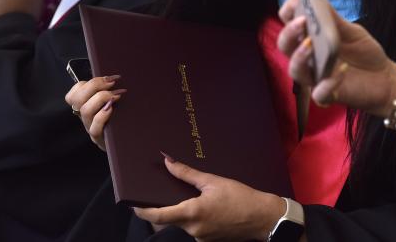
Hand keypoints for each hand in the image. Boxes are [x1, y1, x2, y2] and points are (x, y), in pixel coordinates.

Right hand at [64, 75, 125, 150]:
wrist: (126, 142)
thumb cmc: (119, 118)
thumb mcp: (112, 102)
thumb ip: (108, 91)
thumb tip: (113, 77)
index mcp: (85, 106)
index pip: (74, 93)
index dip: (88, 83)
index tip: (108, 78)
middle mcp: (84, 117)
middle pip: (78, 99)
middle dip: (94, 85)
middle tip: (113, 83)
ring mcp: (90, 128)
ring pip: (85, 111)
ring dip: (101, 98)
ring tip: (117, 95)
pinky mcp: (98, 138)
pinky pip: (94, 128)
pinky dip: (102, 116)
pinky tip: (112, 109)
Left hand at [134, 157, 285, 241]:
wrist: (263, 217)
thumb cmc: (241, 197)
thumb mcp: (213, 181)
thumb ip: (187, 173)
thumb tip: (168, 162)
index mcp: (192, 213)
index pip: (158, 215)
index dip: (142, 211)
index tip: (132, 205)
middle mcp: (194, 229)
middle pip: (170, 218)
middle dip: (166, 206)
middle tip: (168, 191)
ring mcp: (201, 238)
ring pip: (183, 222)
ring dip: (183, 211)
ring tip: (196, 196)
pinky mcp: (208, 240)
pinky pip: (194, 227)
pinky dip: (195, 217)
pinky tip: (208, 207)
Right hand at [277, 0, 395, 114]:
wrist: (384, 78)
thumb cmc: (364, 53)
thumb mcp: (352, 31)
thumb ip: (334, 19)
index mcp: (310, 37)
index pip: (289, 23)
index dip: (288, 11)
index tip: (296, 1)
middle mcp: (307, 57)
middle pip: (285, 45)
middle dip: (289, 33)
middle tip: (301, 22)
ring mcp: (314, 77)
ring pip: (295, 70)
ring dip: (299, 57)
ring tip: (311, 44)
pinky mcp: (327, 95)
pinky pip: (319, 93)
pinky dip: (328, 82)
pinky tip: (341, 72)